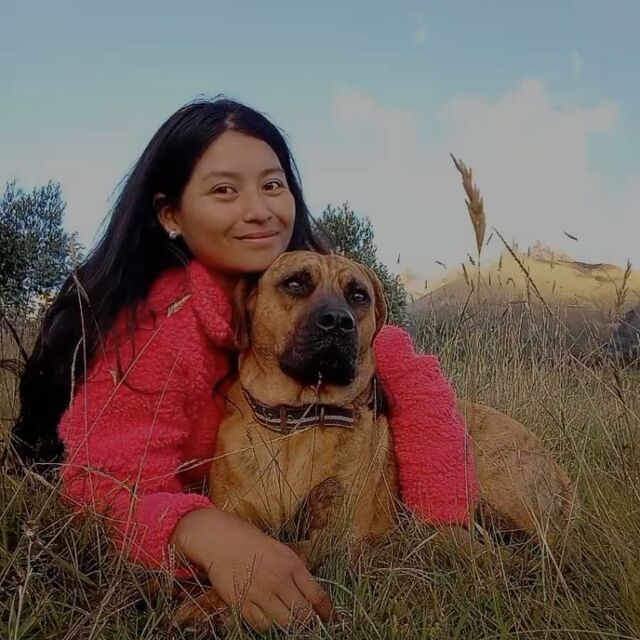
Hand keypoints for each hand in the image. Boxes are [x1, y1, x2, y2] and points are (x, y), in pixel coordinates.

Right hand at [171, 507, 334, 631]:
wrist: (219, 538)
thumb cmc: (250, 540)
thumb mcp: (280, 549)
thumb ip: (295, 569)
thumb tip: (310, 590)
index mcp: (292, 563)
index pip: (316, 595)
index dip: (326, 610)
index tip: (329, 617)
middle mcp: (279, 579)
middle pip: (303, 614)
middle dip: (310, 622)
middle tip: (309, 623)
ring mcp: (260, 593)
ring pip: (285, 623)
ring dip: (291, 626)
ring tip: (291, 624)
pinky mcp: (242, 603)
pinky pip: (262, 625)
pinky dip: (269, 625)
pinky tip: (269, 619)